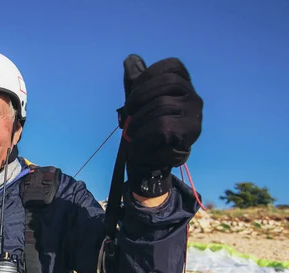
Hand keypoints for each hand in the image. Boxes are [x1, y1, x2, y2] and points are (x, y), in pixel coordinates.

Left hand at [119, 55, 202, 196]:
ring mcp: (195, 115)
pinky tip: (142, 144)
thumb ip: (135, 81)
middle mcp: (194, 98)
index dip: (148, 77)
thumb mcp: (137, 102)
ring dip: (139, 121)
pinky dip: (144, 136)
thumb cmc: (144, 128)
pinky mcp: (190, 133)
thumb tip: (131, 59)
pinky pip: (162, 126)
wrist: (149, 161)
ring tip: (133, 133)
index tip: (133, 97)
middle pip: (166, 83)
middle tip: (129, 114)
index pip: (171, 67)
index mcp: (184, 86)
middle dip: (139, 97)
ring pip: (162, 106)